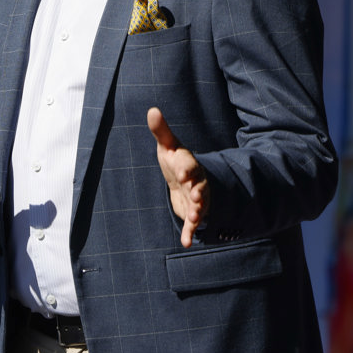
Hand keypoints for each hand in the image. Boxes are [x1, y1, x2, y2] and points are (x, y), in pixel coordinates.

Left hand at [147, 106, 207, 247]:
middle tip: (194, 195)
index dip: (186, 169)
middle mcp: (196, 182)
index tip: (181, 173)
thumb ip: (161, 130)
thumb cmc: (175, 160)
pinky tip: (185, 242)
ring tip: (196, 218)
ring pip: (201, 205)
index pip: (189, 166)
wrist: (186, 180)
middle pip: (199, 186)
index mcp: (188, 165)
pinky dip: (189, 233)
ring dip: (198, 211)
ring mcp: (196, 198)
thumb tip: (152, 109)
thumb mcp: (168, 145)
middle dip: (197, 191)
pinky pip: (193, 224)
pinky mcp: (193, 212)